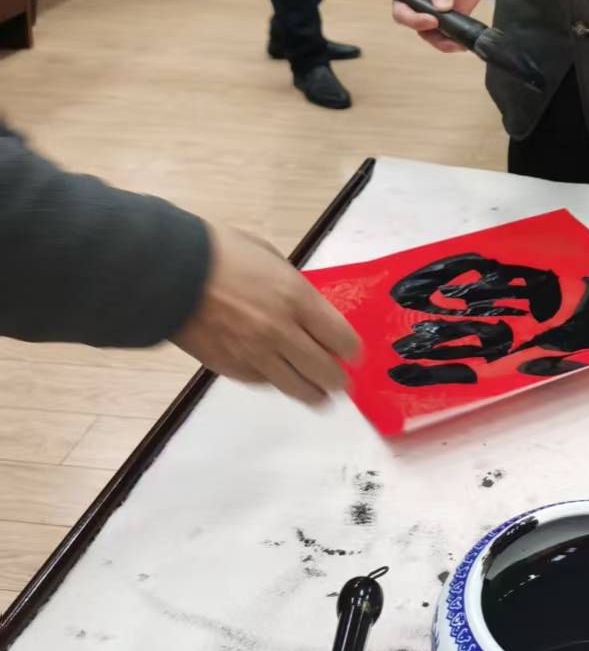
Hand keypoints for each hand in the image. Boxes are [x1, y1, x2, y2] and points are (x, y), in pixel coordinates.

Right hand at [173, 225, 360, 404]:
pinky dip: (277, 384)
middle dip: (338, 380)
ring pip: (296, 387)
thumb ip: (294, 289)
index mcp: (297, 298)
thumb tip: (309, 312)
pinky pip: (264, 384)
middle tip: (343, 382)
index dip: (352, 351)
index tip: (355, 355)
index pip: (341, 339)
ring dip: (314, 394)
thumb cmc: (222, 253)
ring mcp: (256, 355)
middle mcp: (282, 332)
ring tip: (321, 396)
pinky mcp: (231, 368)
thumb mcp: (271, 259)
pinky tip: (282, 380)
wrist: (170, 273)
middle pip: (324, 371)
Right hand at [392, 0, 487, 53]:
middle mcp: (417, 5)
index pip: (401, 11)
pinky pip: (447, 36)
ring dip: (444, 43)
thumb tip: (442, 8)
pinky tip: (463, 42)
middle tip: (450, 37)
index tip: (433, 20)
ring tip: (458, 43)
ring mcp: (433, 14)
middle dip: (432, 35)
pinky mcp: (448, 20)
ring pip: (432, 36)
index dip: (413, 19)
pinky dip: (454, 41)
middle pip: (416, 28)